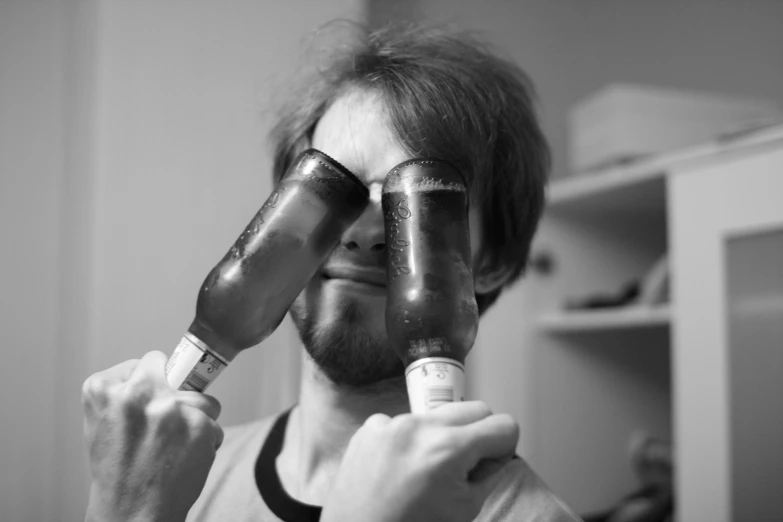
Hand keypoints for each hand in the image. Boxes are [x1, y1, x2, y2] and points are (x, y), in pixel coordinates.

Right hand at [81, 351, 223, 521]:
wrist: (131, 513)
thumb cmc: (117, 472)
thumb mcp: (100, 423)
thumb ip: (123, 391)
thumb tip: (162, 369)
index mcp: (102, 389)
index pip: (146, 362)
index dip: (151, 384)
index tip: (146, 405)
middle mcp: (134, 393)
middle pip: (174, 369)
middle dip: (175, 390)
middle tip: (164, 421)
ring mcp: (169, 407)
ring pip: (201, 396)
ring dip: (195, 416)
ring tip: (173, 445)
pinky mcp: (198, 424)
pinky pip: (214, 421)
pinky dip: (205, 439)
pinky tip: (185, 457)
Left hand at [321, 401, 518, 521]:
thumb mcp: (465, 510)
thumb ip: (489, 475)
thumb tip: (497, 454)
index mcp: (448, 449)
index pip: (503, 425)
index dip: (504, 447)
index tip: (492, 462)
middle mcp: (419, 427)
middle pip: (474, 409)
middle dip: (479, 434)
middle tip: (466, 465)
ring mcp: (391, 423)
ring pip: (438, 415)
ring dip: (442, 435)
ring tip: (427, 470)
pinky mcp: (370, 426)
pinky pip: (404, 422)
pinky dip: (409, 440)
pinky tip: (399, 467)